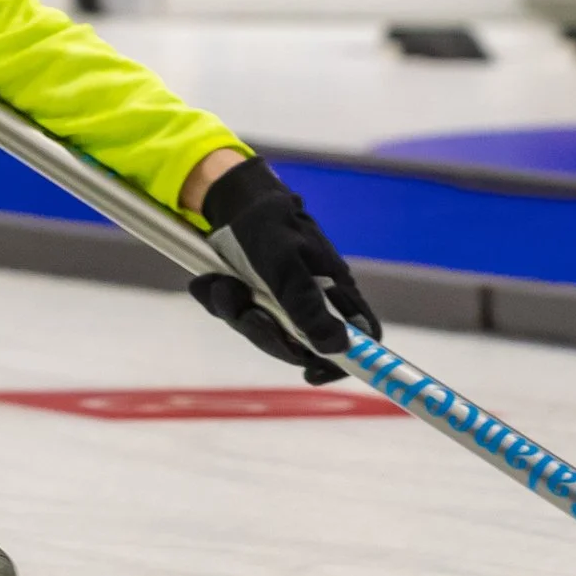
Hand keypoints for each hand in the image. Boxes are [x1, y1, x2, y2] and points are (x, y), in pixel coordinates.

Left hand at [187, 156, 381, 384]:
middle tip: (244, 305)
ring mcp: (281, 303)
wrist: (232, 201)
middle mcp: (312, 304)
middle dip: (262, 331)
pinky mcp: (253, 298)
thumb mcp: (286, 265)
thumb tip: (338, 347)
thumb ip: (308, 306)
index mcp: (336, 295)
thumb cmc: (270, 226)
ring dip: (234, 311)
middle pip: (298, 347)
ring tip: (224, 283)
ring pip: (261, 332)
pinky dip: (219, 300)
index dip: (344, 364)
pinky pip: (237, 316)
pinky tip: (212, 279)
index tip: (312, 375)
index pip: (362, 341)